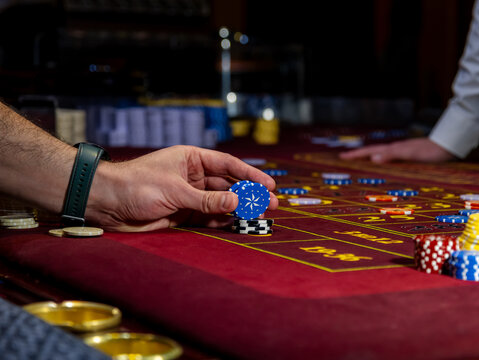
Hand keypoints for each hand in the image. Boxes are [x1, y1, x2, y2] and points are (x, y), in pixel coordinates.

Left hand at [87, 146, 277, 231]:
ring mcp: (189, 195)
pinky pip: (208, 216)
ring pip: (220, 202)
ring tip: (259, 216)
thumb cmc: (137, 185)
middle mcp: (193, 176)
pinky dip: (222, 221)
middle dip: (249, 194)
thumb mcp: (175, 191)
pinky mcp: (182, 213)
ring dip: (238, 209)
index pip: (227, 165)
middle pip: (228, 185)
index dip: (250, 174)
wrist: (107, 203)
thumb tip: (237, 202)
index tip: (269, 185)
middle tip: (272, 204)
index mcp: (192, 159)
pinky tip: (236, 225)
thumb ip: (207, 199)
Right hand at [339, 137, 455, 162]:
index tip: (342, 157)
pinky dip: (381, 159)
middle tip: (345, 158)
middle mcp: (395, 149)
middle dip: (358, 155)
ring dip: (369, 157)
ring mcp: (402, 151)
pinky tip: (384, 163)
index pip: (370, 152)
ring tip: (360, 160)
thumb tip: (372, 159)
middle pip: (373, 151)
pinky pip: (389, 157)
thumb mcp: (410, 154)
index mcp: (393, 149)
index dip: (356, 155)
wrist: (449, 146)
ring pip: (380, 153)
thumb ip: (392, 155)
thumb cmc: (430, 151)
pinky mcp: (410, 154)